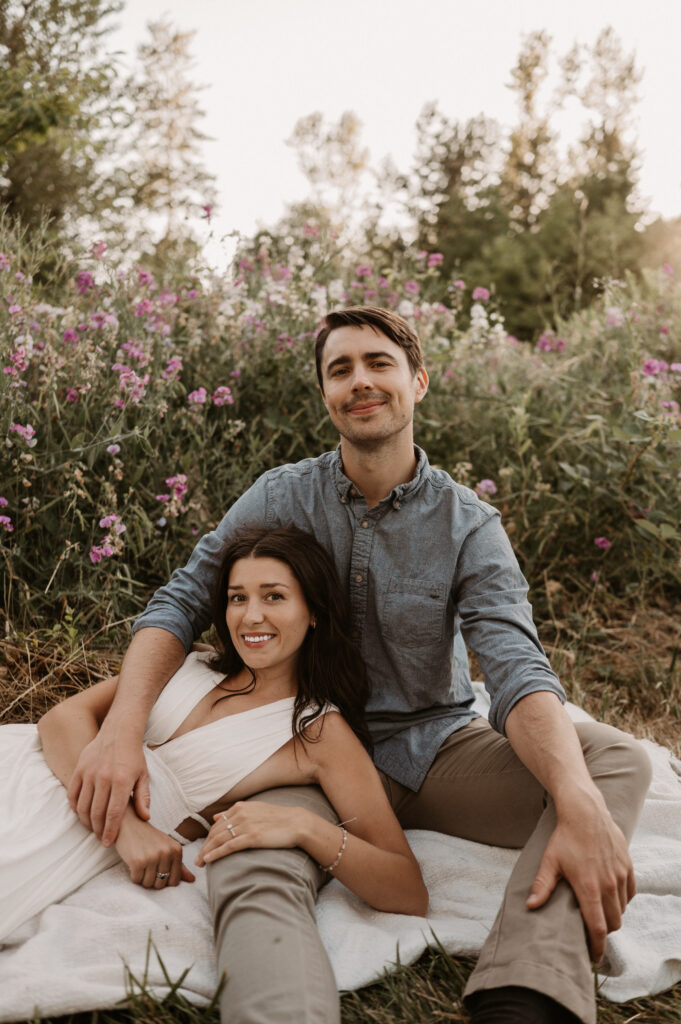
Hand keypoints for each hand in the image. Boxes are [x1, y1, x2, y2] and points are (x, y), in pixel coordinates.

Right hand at [67, 725, 149, 845]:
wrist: (119, 732)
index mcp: (122, 781)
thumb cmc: (133, 756)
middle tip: (101, 838)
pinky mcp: (80, 769)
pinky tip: (82, 813)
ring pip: (83, 806)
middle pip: (96, 813)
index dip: (110, 831)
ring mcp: (90, 773)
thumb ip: (143, 797)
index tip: (108, 843)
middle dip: (98, 830)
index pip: (114, 814)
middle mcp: (104, 778)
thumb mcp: (143, 775)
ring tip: (92, 828)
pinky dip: (75, 807)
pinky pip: (73, 794)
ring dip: (86, 821)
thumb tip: (145, 818)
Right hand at [115, 813, 194, 888]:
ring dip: (142, 878)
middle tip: (147, 865)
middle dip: (152, 879)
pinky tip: (133, 863)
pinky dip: (133, 875)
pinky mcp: (138, 861)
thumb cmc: (149, 838)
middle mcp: (166, 853)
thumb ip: (180, 865)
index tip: (157, 869)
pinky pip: (136, 880)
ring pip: (148, 884)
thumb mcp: (167, 848)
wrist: (129, 824)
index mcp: (176, 850)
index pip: (174, 881)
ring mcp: (152, 857)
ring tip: (141, 863)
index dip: (164, 879)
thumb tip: (192, 880)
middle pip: (161, 884)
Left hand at [195, 802, 303, 866]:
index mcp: (241, 807)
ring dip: (206, 852)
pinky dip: (216, 853)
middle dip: (204, 846)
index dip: (209, 837)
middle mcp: (241, 814)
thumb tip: (216, 818)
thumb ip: (235, 813)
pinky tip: (208, 860)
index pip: (218, 824)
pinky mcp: (252, 837)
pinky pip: (229, 846)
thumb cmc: (279, 819)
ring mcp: (246, 825)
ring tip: (199, 863)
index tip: (204, 848)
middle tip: (197, 859)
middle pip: (215, 832)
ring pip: (219, 840)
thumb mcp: (255, 810)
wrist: (297, 823)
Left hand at [526, 799, 634, 961]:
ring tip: (599, 912)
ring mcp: (620, 875)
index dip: (597, 947)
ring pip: (622, 909)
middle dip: (604, 931)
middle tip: (593, 931)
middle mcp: (609, 885)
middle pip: (614, 923)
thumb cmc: (565, 837)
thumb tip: (530, 906)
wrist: (585, 812)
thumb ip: (541, 886)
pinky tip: (611, 896)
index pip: (598, 928)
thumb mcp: (550, 862)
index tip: (593, 957)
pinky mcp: (628, 866)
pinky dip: (622, 899)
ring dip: (613, 915)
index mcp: (589, 888)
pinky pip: (630, 893)